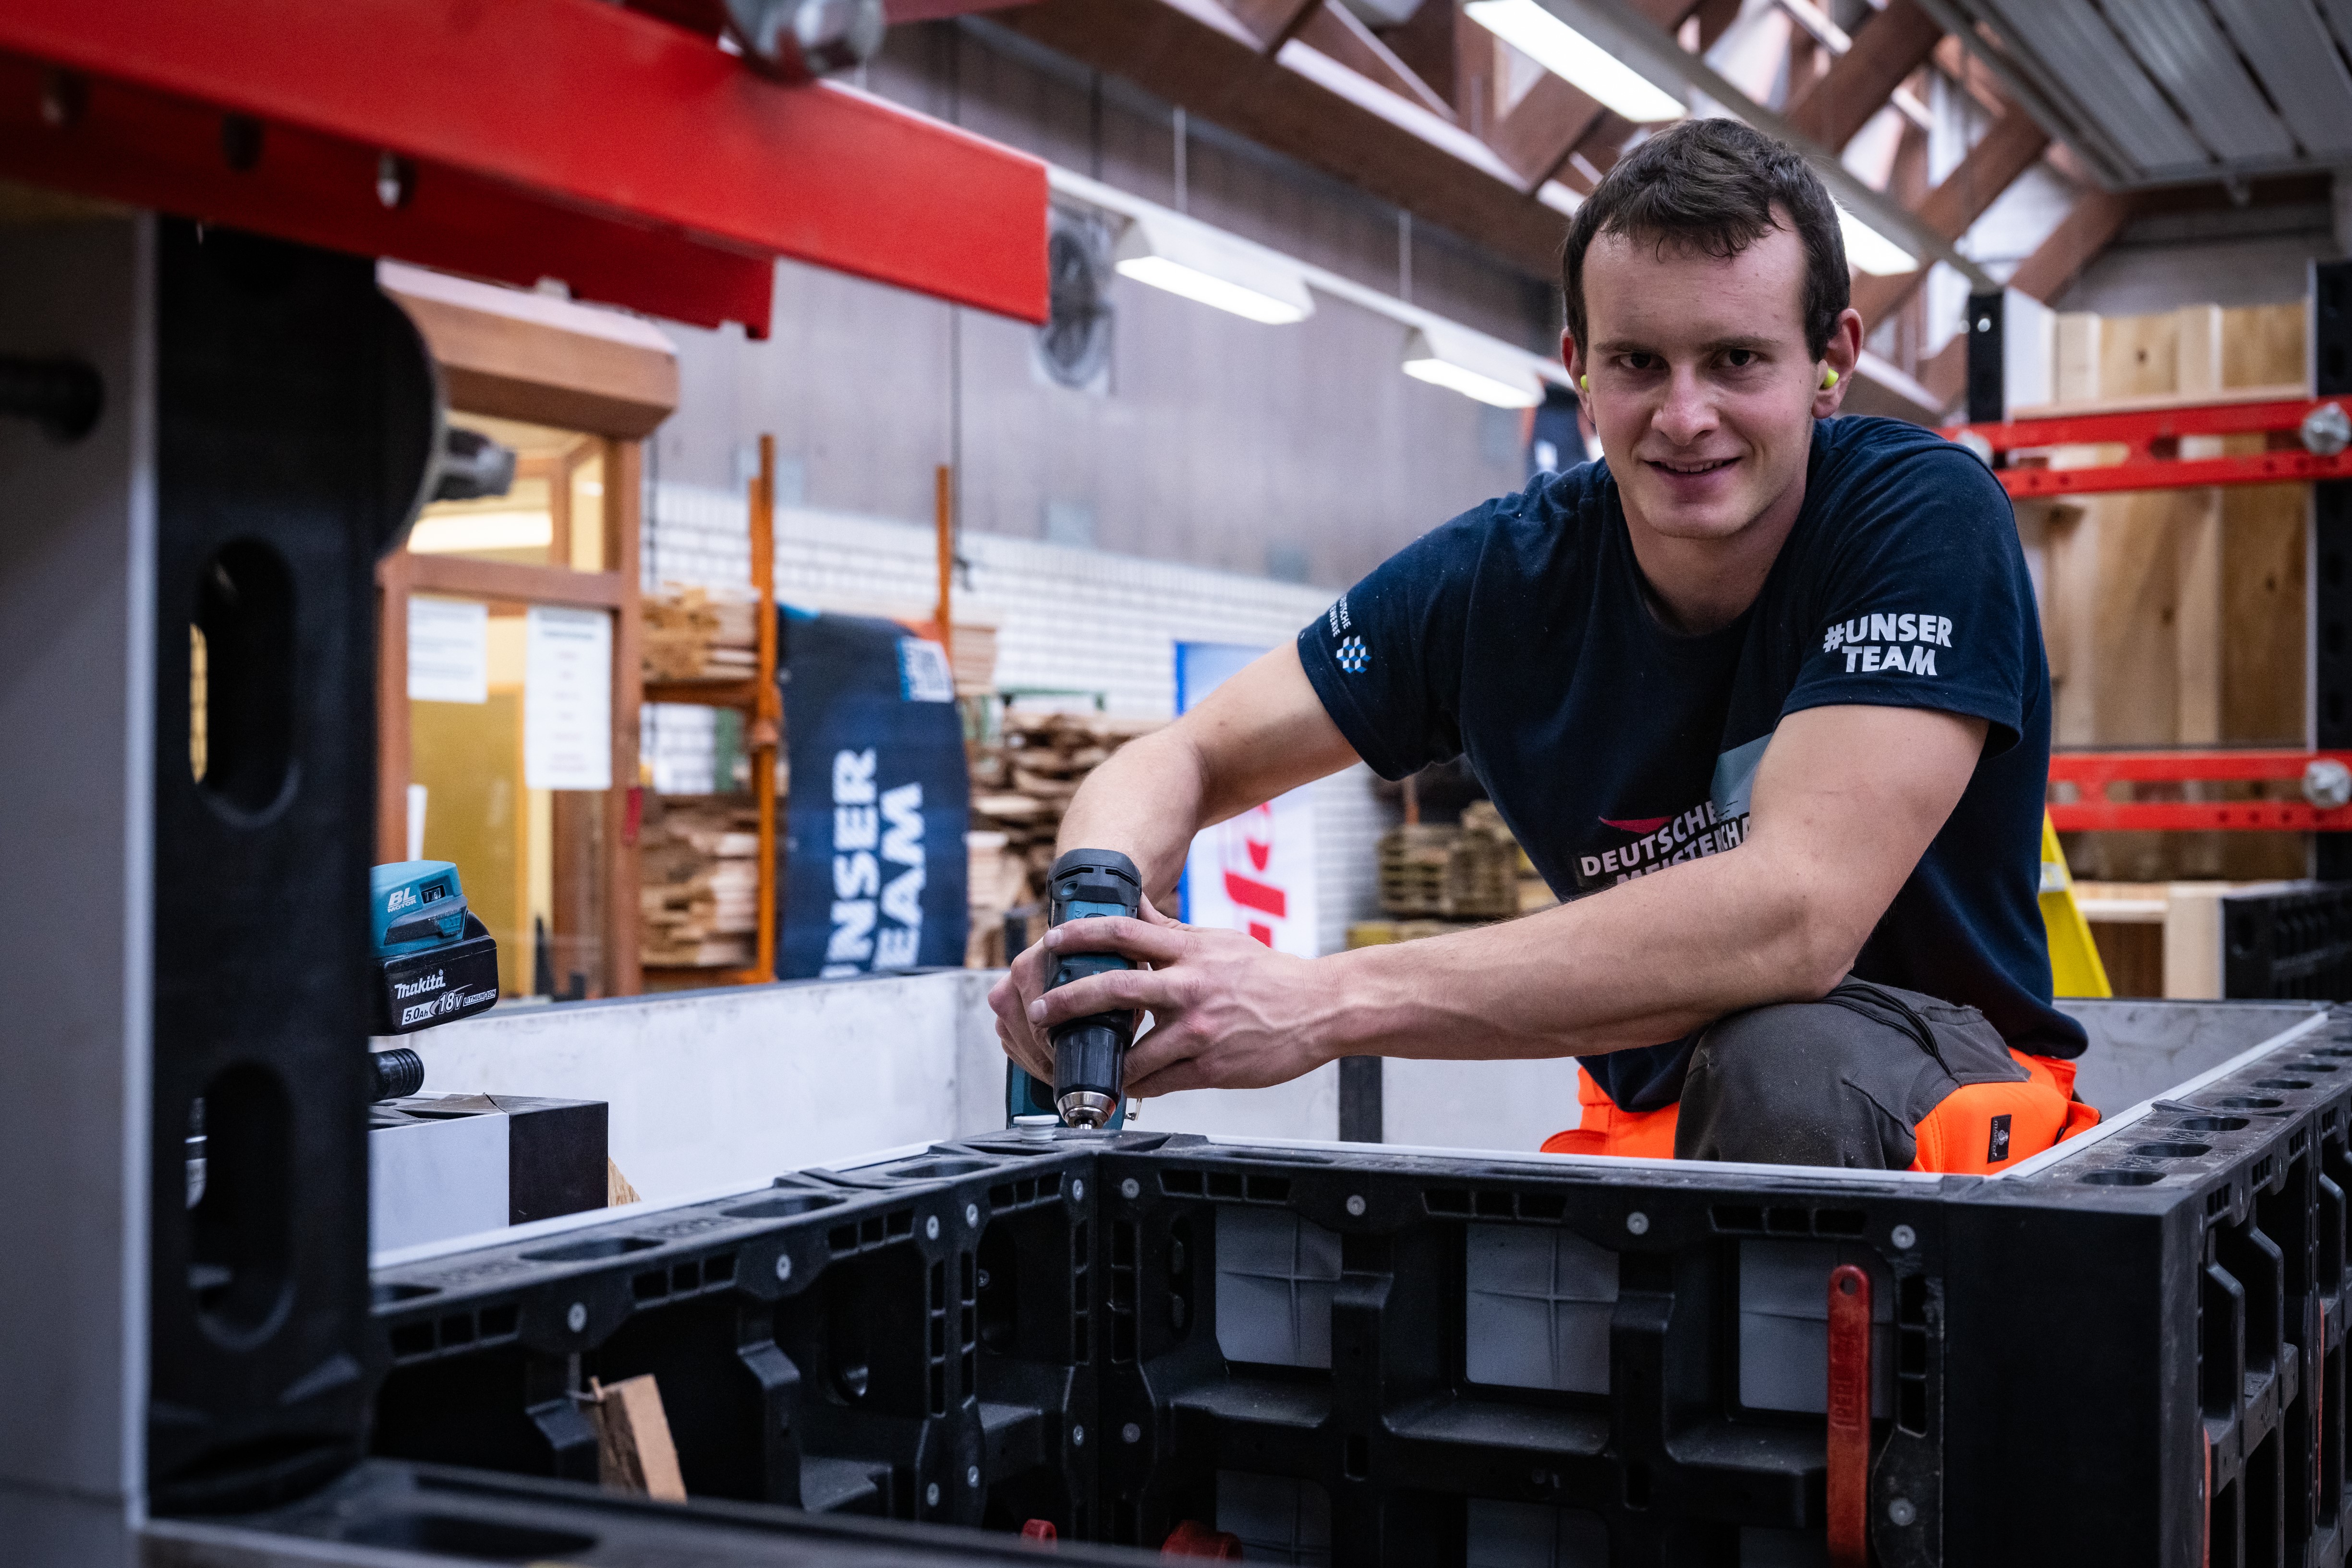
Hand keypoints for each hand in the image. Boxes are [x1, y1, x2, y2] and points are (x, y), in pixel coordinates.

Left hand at [986, 896, 1336, 1098]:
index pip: (1123, 933)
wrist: (1321, 1008)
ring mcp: (1200, 1030)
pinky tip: (1123, 1083)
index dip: (1079, 935)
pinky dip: (1135, 1084)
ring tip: (1078, 1062)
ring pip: (1132, 1051)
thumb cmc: (1269, 975)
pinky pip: (1159, 1082)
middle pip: (1114, 988)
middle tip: (1039, 1012)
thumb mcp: (1217, 940)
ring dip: (1099, 1059)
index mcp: (1190, 951)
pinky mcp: (1212, 1067)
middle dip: (1067, 1001)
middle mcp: (1191, 986)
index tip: (1050, 942)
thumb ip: (1169, 930)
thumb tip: (1130, 904)